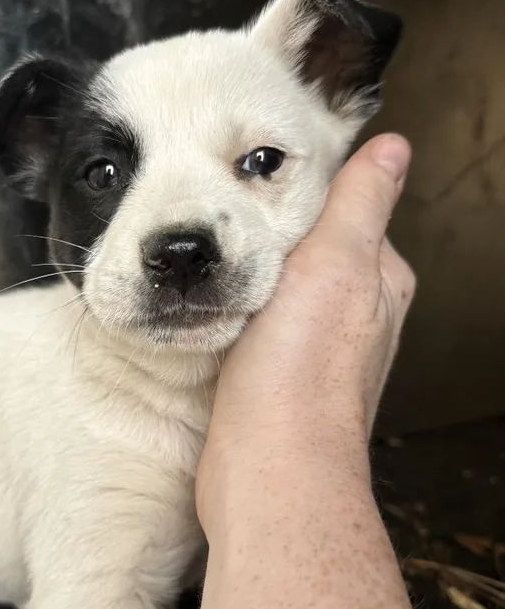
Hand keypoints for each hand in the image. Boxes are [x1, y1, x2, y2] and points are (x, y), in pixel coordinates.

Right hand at [198, 134, 414, 532]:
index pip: (350, 213)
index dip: (307, 194)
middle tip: (229, 218)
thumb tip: (392, 147)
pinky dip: (242, 309)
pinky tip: (217, 307)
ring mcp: (316, 350)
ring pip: (284, 290)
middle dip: (276, 233)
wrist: (267, 461)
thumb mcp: (336, 262)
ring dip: (255, 273)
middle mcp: (356, 316)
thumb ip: (359, 203)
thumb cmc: (302, 365)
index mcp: (379, 282)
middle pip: (313, 252)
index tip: (261, 183)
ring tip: (217, 258)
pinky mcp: (278, 376)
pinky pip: (262, 325)